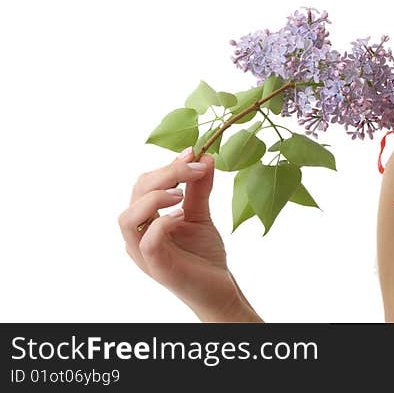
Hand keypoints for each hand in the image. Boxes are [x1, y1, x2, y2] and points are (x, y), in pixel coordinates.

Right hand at [119, 148, 240, 317]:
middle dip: (166, 174)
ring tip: (182, 192)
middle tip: (195, 167)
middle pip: (136, 193)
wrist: (219, 288)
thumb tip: (205, 156)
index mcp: (146, 220)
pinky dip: (162, 223)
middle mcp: (138, 235)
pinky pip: (146, 241)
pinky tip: (181, 215)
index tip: (193, 152)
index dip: (168, 166)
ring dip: (154, 197)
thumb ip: (199, 188)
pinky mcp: (156, 266)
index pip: (144, 184)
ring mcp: (143, 252)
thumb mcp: (201, 214)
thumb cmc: (204, 254)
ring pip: (128, 217)